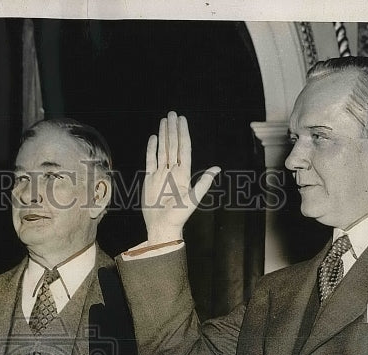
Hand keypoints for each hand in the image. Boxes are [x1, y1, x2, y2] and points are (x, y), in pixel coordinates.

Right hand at [142, 111, 220, 243]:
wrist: (162, 227)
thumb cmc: (178, 217)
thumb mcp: (193, 200)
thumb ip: (204, 183)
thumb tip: (217, 168)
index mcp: (184, 174)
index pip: (183, 149)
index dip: (183, 134)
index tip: (182, 120)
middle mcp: (173, 171)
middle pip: (173, 145)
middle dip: (173, 129)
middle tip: (172, 114)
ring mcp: (161, 174)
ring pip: (162, 150)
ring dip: (164, 135)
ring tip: (164, 121)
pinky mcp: (150, 179)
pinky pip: (150, 161)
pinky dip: (152, 149)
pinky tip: (154, 138)